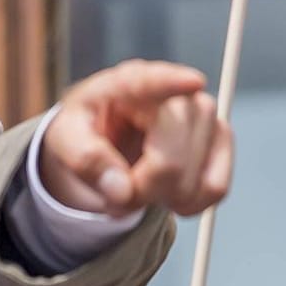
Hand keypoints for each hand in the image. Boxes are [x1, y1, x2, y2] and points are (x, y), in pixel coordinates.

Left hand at [41, 60, 232, 217]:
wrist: (104, 137)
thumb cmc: (85, 130)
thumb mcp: (65, 140)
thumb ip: (85, 160)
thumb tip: (122, 191)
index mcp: (128, 83)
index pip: (153, 81)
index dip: (174, 82)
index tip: (192, 82)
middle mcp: (175, 93)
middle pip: (171, 162)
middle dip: (141, 190)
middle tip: (115, 191)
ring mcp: (205, 116)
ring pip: (195, 181)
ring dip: (161, 199)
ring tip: (137, 184)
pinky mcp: (221, 142)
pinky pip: (215, 188)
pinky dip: (188, 204)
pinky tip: (165, 192)